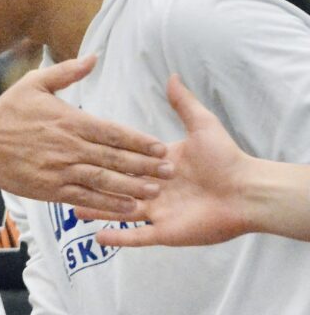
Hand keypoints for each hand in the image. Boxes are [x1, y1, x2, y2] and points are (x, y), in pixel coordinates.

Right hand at [0, 55, 169, 213]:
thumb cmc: (8, 109)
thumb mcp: (35, 82)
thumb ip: (68, 71)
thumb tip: (95, 56)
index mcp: (70, 120)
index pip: (113, 132)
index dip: (140, 141)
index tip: (161, 147)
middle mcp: (69, 146)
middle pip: (115, 158)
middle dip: (145, 166)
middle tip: (170, 172)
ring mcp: (60, 169)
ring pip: (104, 181)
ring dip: (132, 187)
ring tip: (156, 192)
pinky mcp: (49, 189)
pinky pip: (84, 198)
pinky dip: (106, 204)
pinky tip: (126, 208)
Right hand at [77, 75, 254, 246]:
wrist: (247, 192)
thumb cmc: (227, 158)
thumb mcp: (201, 124)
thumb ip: (183, 103)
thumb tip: (172, 76)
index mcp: (158, 166)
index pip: (124, 160)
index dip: (103, 156)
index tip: (79, 150)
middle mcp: (154, 189)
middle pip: (116, 186)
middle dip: (91, 183)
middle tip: (66, 178)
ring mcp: (158, 212)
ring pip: (119, 211)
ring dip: (96, 211)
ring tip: (72, 210)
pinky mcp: (164, 232)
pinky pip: (136, 237)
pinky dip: (117, 238)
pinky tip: (96, 238)